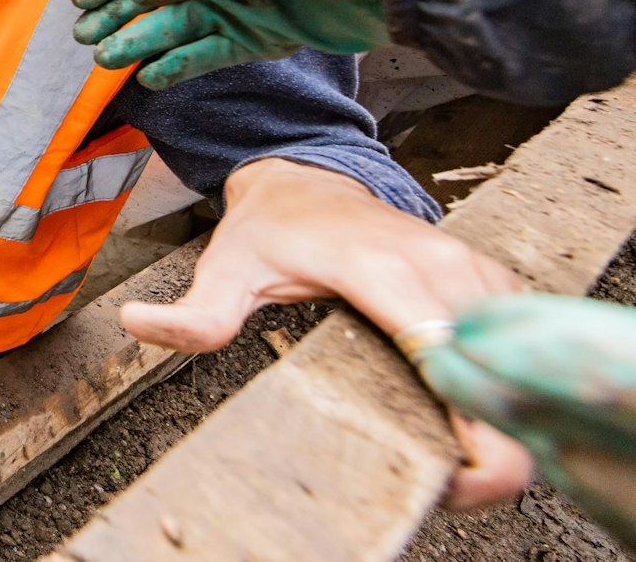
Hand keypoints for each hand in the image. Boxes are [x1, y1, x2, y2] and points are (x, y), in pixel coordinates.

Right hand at [71, 0, 389, 89]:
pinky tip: (152, 77)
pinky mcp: (261, 38)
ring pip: (175, 28)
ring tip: (108, 60)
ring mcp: (240, 7)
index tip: (83, 0)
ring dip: (140, 43)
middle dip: (117, 15)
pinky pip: (207, 55)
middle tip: (85, 38)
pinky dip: (178, 65)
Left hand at [123, 158, 531, 508]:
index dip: (467, 430)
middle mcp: (440, 265)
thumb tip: (136, 325)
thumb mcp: (223, 267)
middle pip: (500, 374)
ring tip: (448, 450)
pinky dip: (505, 386)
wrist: (306, 175)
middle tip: (446, 482)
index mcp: (382, 270)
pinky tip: (463, 411)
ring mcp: (473, 270)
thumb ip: (193, 312)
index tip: (447, 481)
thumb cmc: (269, 227)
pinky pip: (520, 346)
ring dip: (500, 419)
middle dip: (490, 443)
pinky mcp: (491, 280)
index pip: (446, 354)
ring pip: (519, 364)